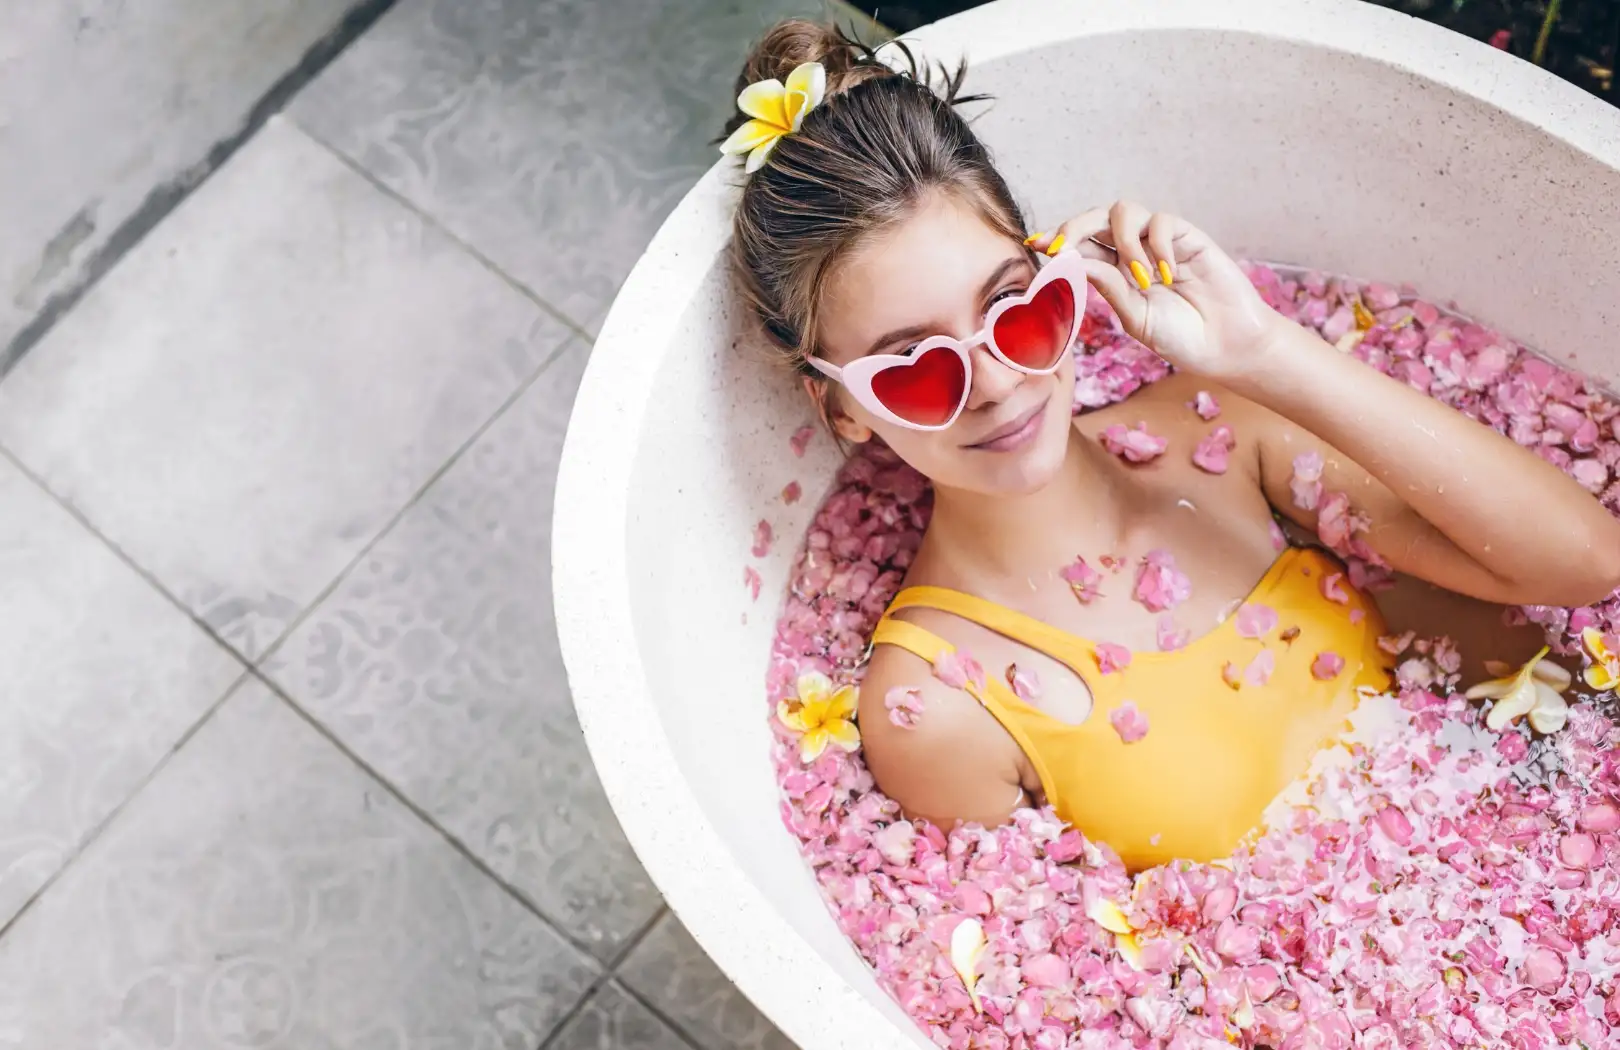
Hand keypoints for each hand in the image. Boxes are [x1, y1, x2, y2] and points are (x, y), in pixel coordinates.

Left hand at [1026, 201, 1279, 378]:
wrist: (1226, 345)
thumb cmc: (1181, 336)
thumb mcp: (1134, 316)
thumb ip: (1108, 286)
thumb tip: (1072, 259)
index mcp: (1113, 272)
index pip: (1079, 246)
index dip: (1056, 240)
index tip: (1033, 244)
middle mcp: (1131, 251)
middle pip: (1095, 219)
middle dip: (1073, 227)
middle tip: (1061, 246)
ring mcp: (1158, 241)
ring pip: (1124, 211)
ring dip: (1122, 241)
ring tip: (1141, 278)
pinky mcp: (1186, 235)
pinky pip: (1161, 222)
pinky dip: (1156, 245)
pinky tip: (1167, 274)